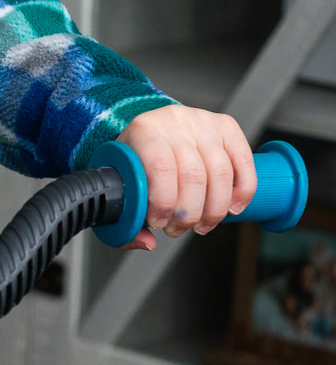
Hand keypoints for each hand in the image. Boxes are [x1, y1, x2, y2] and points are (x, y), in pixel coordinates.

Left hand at [115, 107, 255, 251]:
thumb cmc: (136, 160)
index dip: (164, 202)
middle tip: (178, 228)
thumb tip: (147, 242)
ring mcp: (204, 122)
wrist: (152, 130)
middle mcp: (175, 121)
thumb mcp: (121, 183)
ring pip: (221, 172)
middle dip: (188, 213)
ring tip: (202, 225)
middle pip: (193, 175)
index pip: (161, 167)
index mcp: (144, 130)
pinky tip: (232, 208)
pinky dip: (243, 191)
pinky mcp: (227, 126)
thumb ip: (127, 218)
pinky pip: (244, 162)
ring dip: (214, 209)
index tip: (159, 222)